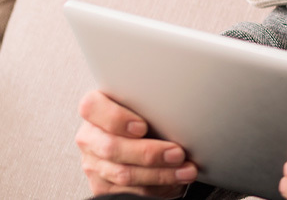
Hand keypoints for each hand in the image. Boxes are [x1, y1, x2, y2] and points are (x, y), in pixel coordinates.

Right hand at [75, 90, 196, 197]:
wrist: (147, 148)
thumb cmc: (149, 120)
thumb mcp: (149, 107)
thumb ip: (152, 105)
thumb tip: (183, 109)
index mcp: (97, 109)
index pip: (92, 107)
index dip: (116, 118)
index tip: (143, 127)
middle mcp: (90, 137)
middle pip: (111, 147)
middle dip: (149, 153)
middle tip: (178, 153)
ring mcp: (94, 163)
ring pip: (123, 173)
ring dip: (160, 174)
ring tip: (186, 170)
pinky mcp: (102, 186)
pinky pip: (129, 191)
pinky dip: (157, 186)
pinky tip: (175, 181)